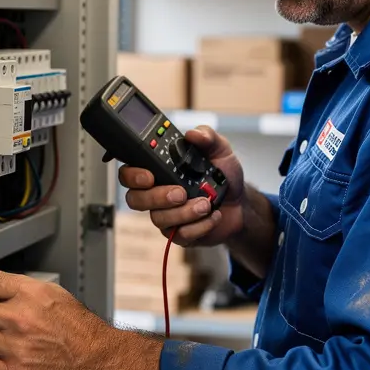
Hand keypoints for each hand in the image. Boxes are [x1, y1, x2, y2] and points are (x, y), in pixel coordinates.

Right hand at [120, 125, 245, 246]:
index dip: (132, 175)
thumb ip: (207, 137)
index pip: (129, 173)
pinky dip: (199, 226)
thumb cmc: (223, 176)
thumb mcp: (219, 149)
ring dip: (184, 212)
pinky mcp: (180, 233)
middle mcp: (156, 193)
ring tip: (205, 204)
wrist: (240, 203)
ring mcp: (166, 215)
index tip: (149, 176)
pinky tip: (213, 216)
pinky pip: (179, 235)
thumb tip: (193, 134)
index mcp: (159, 170)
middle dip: (157, 197)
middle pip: (135, 199)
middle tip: (180, 193)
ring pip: (158, 218)